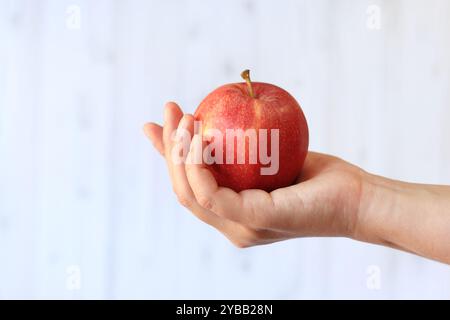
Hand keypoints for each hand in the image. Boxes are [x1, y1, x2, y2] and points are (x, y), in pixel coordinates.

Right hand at [143, 102, 366, 246]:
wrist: (358, 198)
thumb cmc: (318, 176)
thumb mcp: (272, 154)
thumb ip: (244, 148)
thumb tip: (224, 119)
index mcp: (233, 213)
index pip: (189, 186)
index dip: (167, 156)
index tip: (156, 123)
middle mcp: (232, 226)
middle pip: (183, 190)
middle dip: (169, 149)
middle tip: (171, 110)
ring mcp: (242, 228)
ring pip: (190, 194)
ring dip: (178, 154)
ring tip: (184, 118)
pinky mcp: (255, 222)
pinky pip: (212, 195)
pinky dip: (197, 165)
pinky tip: (198, 136)